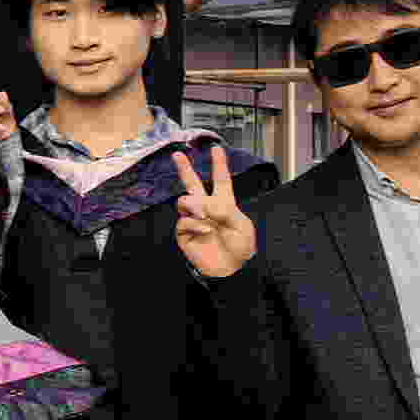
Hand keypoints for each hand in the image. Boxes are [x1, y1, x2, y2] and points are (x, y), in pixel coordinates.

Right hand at [172, 141, 257, 279]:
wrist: (231, 269)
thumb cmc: (241, 247)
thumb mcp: (241, 224)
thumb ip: (224, 210)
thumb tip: (203, 205)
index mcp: (224, 204)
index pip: (220, 180)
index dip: (219, 164)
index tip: (216, 149)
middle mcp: (207, 209)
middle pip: (193, 184)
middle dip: (185, 169)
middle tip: (178, 155)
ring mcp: (194, 220)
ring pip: (184, 201)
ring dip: (194, 205)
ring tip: (205, 215)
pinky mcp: (184, 234)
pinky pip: (184, 222)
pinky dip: (195, 224)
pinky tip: (206, 231)